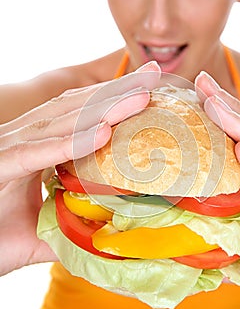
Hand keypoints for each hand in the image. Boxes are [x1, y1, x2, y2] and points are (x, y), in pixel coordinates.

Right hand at [0, 62, 160, 275]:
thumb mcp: (45, 229)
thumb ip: (77, 227)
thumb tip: (113, 234)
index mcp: (36, 146)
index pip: (80, 114)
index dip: (114, 97)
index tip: (150, 84)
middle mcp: (23, 139)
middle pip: (76, 107)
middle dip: (118, 90)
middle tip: (155, 74)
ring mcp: (8, 149)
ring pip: (61, 122)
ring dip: (104, 109)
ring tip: (141, 98)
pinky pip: (35, 153)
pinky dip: (69, 143)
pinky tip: (101, 134)